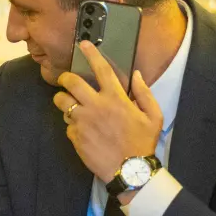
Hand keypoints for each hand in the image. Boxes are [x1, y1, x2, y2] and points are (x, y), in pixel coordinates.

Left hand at [55, 40, 162, 185]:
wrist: (129, 170)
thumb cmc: (143, 142)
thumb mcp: (153, 116)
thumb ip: (144, 93)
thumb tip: (136, 75)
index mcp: (116, 98)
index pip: (100, 69)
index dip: (91, 54)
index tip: (83, 45)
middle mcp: (96, 106)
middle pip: (70, 82)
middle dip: (65, 78)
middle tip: (66, 80)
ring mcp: (83, 121)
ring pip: (62, 102)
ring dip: (62, 100)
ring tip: (68, 104)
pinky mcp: (75, 136)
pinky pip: (67, 124)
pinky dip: (71, 124)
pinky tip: (81, 129)